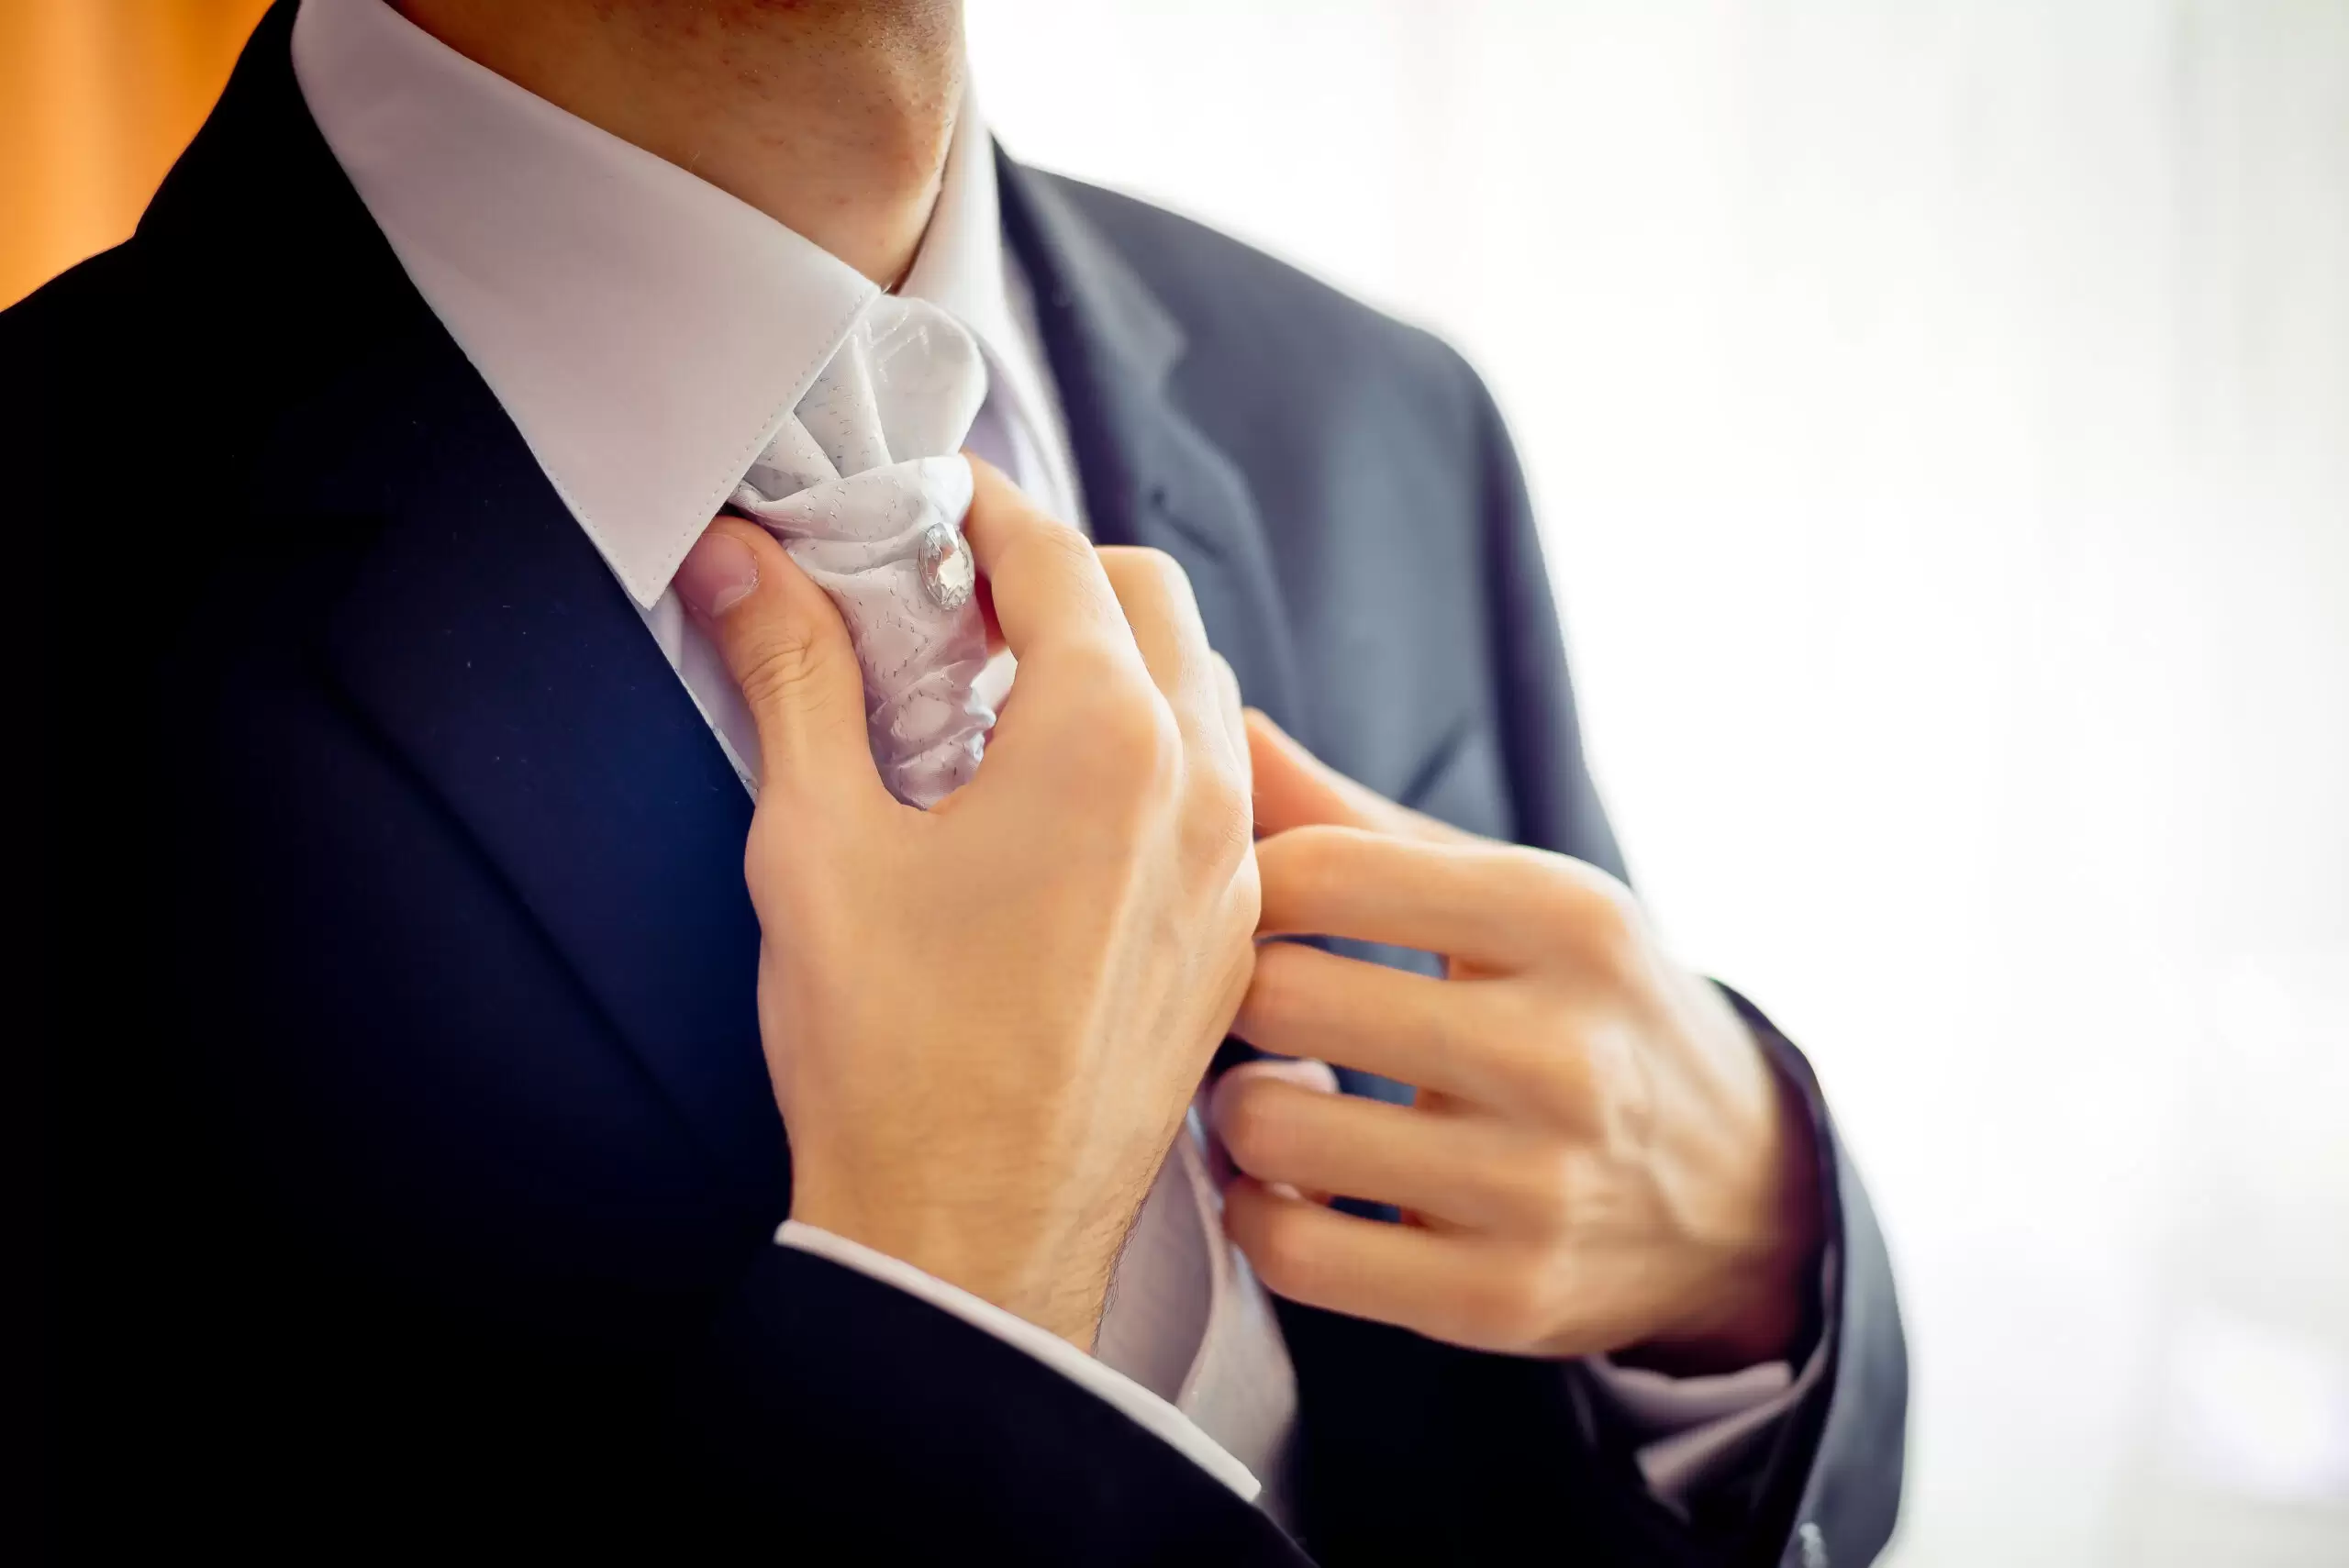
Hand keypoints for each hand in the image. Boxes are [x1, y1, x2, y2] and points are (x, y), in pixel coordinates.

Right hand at [674, 459, 1258, 1349]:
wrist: (969, 1240)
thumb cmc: (893, 1056)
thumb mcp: (815, 841)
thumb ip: (791, 673)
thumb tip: (746, 559)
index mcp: (1106, 739)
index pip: (1052, 549)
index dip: (971, 506)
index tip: (912, 508)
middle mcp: (1200, 787)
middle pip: (1147, 598)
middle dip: (1050, 571)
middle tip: (947, 605)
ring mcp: (1231, 867)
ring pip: (1199, 690)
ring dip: (1111, 658)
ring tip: (999, 703)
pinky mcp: (1229, 938)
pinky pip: (1219, 790)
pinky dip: (1152, 752)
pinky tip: (1060, 809)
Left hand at [1212, 714, 1820, 1371]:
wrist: (1735, 1190)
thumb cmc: (1582, 1006)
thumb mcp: (1507, 894)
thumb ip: (1355, 822)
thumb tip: (1225, 725)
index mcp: (1562, 915)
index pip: (1317, 870)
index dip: (1242, 888)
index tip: (1246, 914)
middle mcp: (1561, 1049)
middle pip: (1278, 995)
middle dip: (1230, 1002)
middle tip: (1238, 1010)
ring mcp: (1535, 1186)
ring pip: (1271, 1131)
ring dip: (1234, 1116)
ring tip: (1264, 1098)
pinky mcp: (1501, 1297)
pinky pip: (1295, 1253)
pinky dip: (1260, 1216)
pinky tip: (1287, 1188)